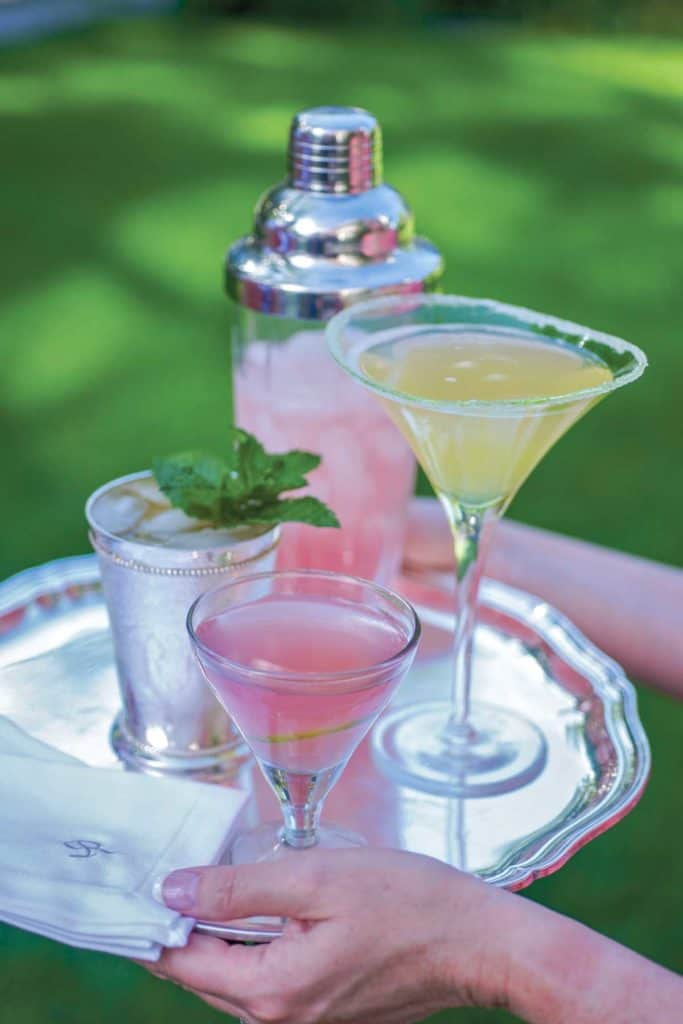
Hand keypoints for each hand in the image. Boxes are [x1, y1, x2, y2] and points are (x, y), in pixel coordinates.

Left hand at [141, 847, 513, 1023]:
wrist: (479, 942)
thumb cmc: (409, 903)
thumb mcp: (317, 877)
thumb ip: (238, 887)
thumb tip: (173, 889)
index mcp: (273, 991)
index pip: (182, 961)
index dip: (156, 920)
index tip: (142, 881)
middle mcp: (283, 1019)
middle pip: (205, 974)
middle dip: (184, 926)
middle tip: (176, 870)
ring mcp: (308, 1020)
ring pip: (238, 977)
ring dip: (220, 934)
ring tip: (216, 882)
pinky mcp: (329, 1010)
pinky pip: (272, 980)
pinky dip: (256, 945)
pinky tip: (265, 907)